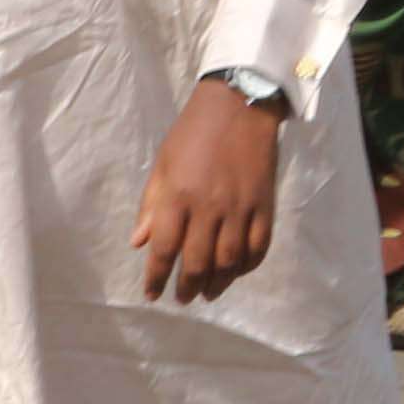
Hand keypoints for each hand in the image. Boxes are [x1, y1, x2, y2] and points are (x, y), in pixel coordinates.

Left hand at [130, 78, 283, 304]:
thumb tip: (139, 243)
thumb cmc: (193, 132)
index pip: (165, 248)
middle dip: (187, 286)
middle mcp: (209, 206)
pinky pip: (259, 247)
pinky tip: (237, 272)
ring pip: (229, 261)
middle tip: (183, 298)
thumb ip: (152, 205)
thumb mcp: (163, 163)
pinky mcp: (265, 205)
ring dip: (218, 283)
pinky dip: (248, 266)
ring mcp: (241, 207)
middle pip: (197, 261)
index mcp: (178, 195)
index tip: (153, 294)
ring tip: (208, 293)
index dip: (156, 276)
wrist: (239, 104)